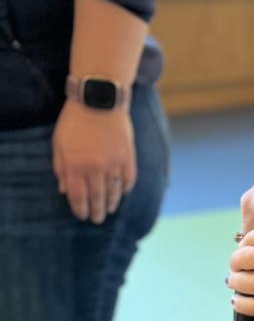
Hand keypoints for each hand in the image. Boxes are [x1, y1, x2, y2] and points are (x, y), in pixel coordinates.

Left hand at [53, 104, 135, 223]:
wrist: (99, 100)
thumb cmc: (74, 121)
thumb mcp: (59, 143)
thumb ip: (60, 168)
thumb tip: (64, 190)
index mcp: (76, 165)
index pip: (78, 196)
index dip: (80, 209)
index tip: (82, 216)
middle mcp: (95, 168)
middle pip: (97, 197)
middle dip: (97, 211)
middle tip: (98, 220)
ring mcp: (113, 163)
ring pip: (114, 191)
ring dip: (112, 203)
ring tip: (110, 210)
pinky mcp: (128, 156)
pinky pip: (128, 178)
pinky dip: (125, 188)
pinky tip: (122, 193)